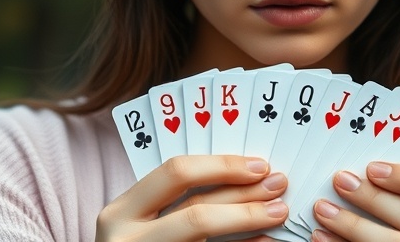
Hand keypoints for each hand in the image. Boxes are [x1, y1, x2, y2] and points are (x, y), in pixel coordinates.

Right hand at [96, 155, 287, 240]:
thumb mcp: (142, 221)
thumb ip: (176, 200)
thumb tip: (244, 175)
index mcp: (121, 212)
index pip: (175, 174)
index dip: (222, 166)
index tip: (258, 165)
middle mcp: (127, 239)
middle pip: (195, 209)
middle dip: (244, 194)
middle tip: (278, 185)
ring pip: (203, 233)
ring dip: (249, 220)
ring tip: (279, 211)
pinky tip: (266, 241)